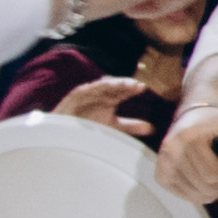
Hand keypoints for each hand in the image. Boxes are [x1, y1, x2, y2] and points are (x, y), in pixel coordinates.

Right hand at [52, 76, 167, 146]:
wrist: (67, 133)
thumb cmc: (91, 127)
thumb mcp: (113, 126)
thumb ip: (130, 125)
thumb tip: (151, 128)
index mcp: (109, 98)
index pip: (122, 91)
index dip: (131, 88)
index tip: (142, 87)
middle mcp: (99, 93)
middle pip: (112, 86)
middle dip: (122, 84)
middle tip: (134, 84)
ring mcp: (87, 93)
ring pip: (99, 87)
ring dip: (110, 85)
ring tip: (121, 85)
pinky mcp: (74, 96)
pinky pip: (84, 91)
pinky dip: (92, 89)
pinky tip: (100, 87)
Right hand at [157, 96, 217, 204]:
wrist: (194, 117)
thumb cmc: (216, 124)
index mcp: (188, 137)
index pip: (213, 173)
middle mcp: (171, 150)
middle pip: (205, 186)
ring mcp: (163, 164)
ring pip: (196, 195)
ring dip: (214, 190)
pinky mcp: (161, 176)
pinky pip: (186, 196)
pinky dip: (201, 193)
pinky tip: (207, 179)